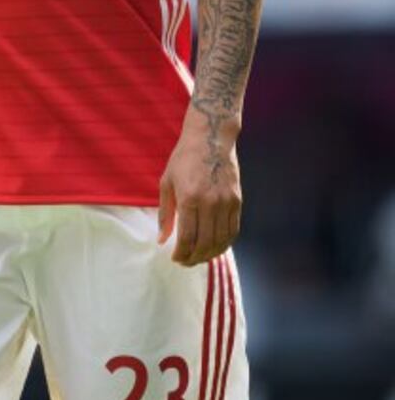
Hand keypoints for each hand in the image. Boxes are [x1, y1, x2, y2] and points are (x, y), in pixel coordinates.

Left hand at [157, 117, 241, 266]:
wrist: (211, 137)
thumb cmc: (184, 158)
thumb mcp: (167, 182)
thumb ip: (165, 214)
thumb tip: (161, 240)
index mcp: (189, 198)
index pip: (187, 238)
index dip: (181, 254)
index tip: (175, 259)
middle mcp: (210, 202)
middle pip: (205, 244)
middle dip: (194, 258)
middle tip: (185, 262)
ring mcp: (226, 202)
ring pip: (221, 241)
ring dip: (209, 255)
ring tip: (198, 257)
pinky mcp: (237, 201)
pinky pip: (233, 231)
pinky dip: (224, 244)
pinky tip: (214, 247)